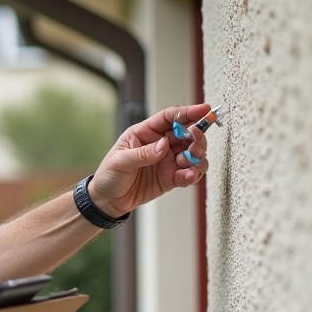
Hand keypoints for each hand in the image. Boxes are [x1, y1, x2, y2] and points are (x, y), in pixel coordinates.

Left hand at [88, 103, 212, 217]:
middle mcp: (160, 144)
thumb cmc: (109, 175)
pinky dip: (194, 174)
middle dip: (197, 137)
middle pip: (187, 134)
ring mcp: (167, 161)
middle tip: (195, 146)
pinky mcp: (171, 178)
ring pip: (193, 153)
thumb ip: (143, 153)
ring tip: (191, 162)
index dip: (188, 112)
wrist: (108, 201)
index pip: (169, 117)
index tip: (204, 110)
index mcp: (145, 133)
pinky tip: (189, 176)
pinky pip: (189, 173)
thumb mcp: (120, 162)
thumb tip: (164, 145)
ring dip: (198, 156)